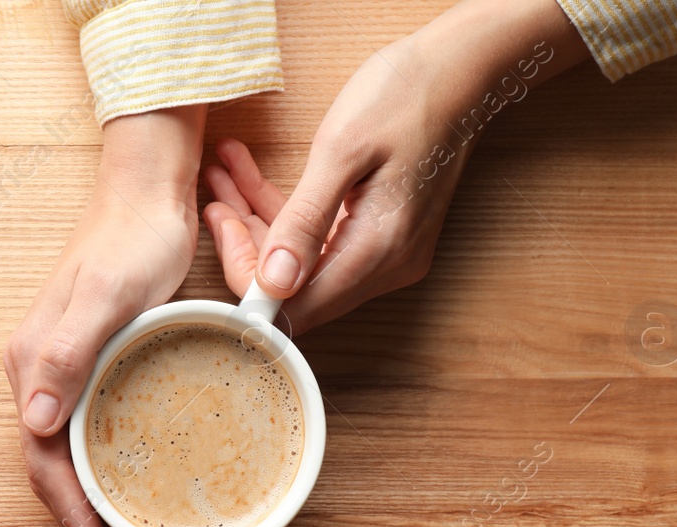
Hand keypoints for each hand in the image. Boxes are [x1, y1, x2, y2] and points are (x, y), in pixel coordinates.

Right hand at [4, 105, 205, 526]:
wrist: (145, 192)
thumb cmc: (134, 239)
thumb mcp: (108, 295)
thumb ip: (68, 353)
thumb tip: (35, 421)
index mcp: (34, 368)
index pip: (46, 467)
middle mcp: (38, 378)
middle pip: (52, 474)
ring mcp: (60, 373)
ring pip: (67, 460)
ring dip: (89, 512)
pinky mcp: (86, 366)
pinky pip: (85, 436)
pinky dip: (101, 476)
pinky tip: (125, 493)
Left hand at [204, 0, 587, 334]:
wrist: (461, 69)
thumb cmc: (407, 95)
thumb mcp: (343, 150)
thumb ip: (305, 220)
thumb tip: (273, 284)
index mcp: (377, 252)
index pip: (295, 306)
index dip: (249, 283)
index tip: (221, 230)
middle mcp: (386, 267)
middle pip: (297, 289)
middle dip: (248, 247)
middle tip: (215, 199)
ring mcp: (386, 254)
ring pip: (304, 262)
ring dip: (260, 224)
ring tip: (224, 178)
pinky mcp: (381, 235)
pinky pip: (322, 240)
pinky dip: (286, 215)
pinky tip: (251, 179)